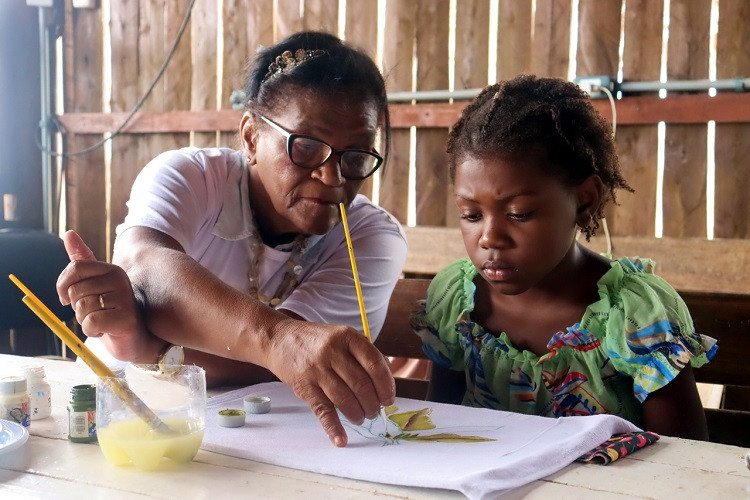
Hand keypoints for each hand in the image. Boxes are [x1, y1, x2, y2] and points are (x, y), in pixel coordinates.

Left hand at [56, 230, 161, 362]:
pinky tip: (105, 330)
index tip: (65, 298)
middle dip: (76, 307)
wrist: (133, 338)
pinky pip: (91, 322)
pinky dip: (92, 331)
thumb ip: (81, 262)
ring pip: (82, 308)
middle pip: (75, 290)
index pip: (75, 267)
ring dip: (84, 321)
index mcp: (112, 270)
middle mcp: (121, 280)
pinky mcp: (125, 319)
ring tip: (101, 322)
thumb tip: (68, 233)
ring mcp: (125, 299)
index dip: (62, 285)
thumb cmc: (110, 312)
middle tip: (93, 312)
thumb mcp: (94, 285)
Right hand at [267, 318, 394, 446]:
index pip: (375, 364)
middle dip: (373, 404)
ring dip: (358, 415)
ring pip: (345, 399)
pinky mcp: (304, 386)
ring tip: (361, 418)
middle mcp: (332, 352)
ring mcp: (317, 369)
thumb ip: (364, 355)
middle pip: (362, 384)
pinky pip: (323, 410)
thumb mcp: (342, 337)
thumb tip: (386, 382)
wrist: (279, 339)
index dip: (386, 385)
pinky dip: (333, 428)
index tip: (389, 398)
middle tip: (374, 411)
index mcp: (347, 337)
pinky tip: (341, 439)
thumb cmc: (316, 341)